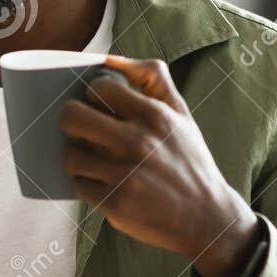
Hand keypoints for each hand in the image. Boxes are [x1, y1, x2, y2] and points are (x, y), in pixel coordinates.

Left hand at [56, 55, 261, 276]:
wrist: (206, 218)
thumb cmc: (189, 160)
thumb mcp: (182, 114)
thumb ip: (152, 78)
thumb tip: (109, 58)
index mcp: (155, 116)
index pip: (98, 88)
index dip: (92, 95)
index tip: (98, 106)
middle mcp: (138, 143)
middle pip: (71, 116)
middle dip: (70, 120)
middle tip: (81, 128)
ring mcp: (124, 175)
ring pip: (70, 155)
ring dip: (76, 156)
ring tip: (92, 159)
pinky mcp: (114, 204)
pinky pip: (79, 185)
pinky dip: (86, 183)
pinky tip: (102, 182)